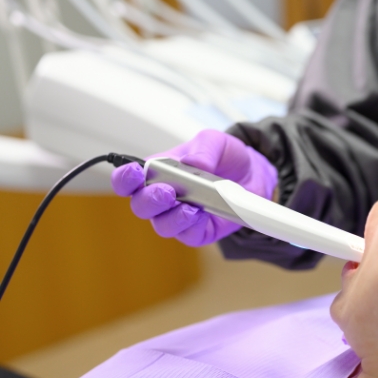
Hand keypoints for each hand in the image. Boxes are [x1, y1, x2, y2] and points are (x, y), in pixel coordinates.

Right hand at [111, 130, 277, 246]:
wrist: (254, 174)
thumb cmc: (225, 158)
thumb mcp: (216, 142)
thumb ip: (203, 148)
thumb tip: (193, 163)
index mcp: (158, 172)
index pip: (127, 180)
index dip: (124, 179)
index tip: (134, 173)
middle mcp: (164, 197)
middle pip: (140, 206)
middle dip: (150, 200)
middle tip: (167, 192)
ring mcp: (180, 216)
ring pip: (162, 226)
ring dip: (172, 217)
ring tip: (190, 206)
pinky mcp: (199, 231)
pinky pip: (188, 235)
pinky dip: (193, 226)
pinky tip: (202, 213)